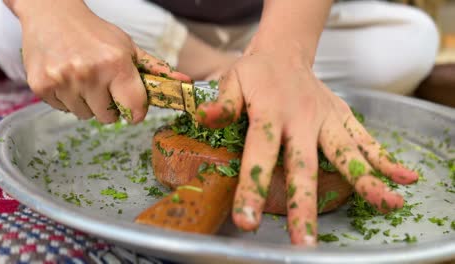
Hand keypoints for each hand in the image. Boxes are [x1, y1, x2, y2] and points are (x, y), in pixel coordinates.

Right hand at [15, 0, 189, 122]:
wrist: (52, 14)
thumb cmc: (95, 33)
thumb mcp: (128, 47)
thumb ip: (155, 68)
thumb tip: (184, 81)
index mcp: (116, 64)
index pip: (135, 109)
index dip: (136, 112)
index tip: (133, 109)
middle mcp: (90, 74)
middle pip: (108, 118)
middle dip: (110, 107)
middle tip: (104, 86)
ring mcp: (64, 81)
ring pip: (85, 116)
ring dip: (87, 104)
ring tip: (83, 80)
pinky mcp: (42, 86)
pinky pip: (63, 110)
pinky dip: (67, 100)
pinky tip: (67, 79)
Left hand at [195, 50, 418, 244]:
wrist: (285, 53)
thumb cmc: (254, 73)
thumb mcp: (232, 80)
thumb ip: (223, 102)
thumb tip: (205, 118)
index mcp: (270, 112)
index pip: (260, 153)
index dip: (252, 187)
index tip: (247, 220)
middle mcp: (302, 118)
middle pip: (304, 165)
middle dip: (305, 204)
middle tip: (305, 242)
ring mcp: (326, 118)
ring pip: (345, 153)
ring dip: (365, 180)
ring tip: (385, 205)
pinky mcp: (342, 117)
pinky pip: (365, 138)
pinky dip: (384, 159)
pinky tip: (403, 179)